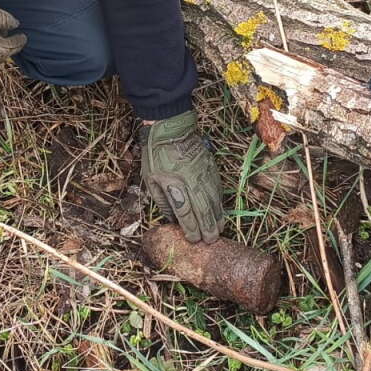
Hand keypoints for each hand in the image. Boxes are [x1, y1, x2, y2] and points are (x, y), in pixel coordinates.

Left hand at [140, 111, 224, 243]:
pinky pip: (218, 190)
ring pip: (214, 202)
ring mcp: (204, 175)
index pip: (186, 213)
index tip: (193, 239)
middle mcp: (192, 182)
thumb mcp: (150, 178)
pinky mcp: (211, 169)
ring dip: (217, 218)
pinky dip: (219, 204)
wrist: (172, 129)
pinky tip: (220, 211)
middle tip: (211, 241)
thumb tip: (171, 217)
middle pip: (203, 210)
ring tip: (219, 230)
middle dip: (207, 228)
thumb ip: (161, 199)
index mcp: (174, 185)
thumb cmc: (157, 154)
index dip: (190, 228)